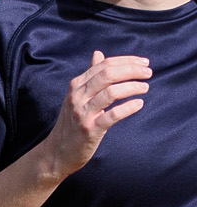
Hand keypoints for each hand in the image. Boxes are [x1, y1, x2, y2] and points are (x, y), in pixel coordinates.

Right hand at [44, 50, 151, 176]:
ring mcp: (83, 113)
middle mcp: (78, 97)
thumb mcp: (77, 96)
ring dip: (132, 87)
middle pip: (108, 75)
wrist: (57, 152)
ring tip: (145, 87)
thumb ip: (89, 75)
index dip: (127, 61)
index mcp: (77, 86)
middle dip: (132, 70)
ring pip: (111, 93)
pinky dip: (128, 108)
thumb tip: (98, 54)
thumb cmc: (71, 123)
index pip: (104, 64)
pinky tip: (139, 104)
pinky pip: (112, 115)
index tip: (144, 62)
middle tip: (148, 73)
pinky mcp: (90, 130)